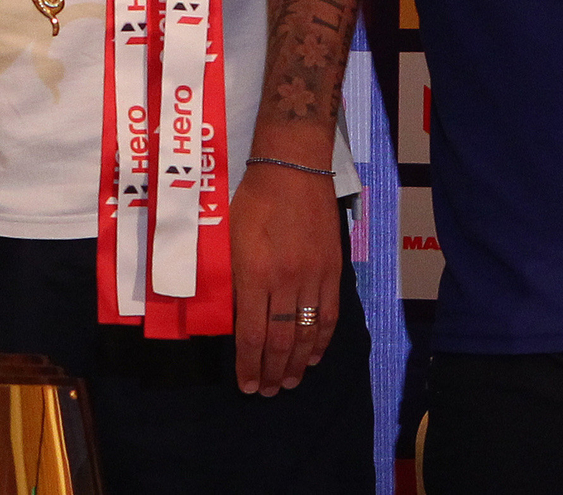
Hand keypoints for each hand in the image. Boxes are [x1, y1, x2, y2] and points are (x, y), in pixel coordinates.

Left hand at [228, 161, 342, 394]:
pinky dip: (322, 340)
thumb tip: (230, 315)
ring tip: (289, 382)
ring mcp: (313, 278)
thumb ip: (232, 277)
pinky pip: (329, 314)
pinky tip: (313, 355)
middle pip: (280, 340)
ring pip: (306, 332)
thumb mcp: (230, 238)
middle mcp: (285, 281)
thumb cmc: (253, 200)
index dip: (248, 364)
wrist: (293, 169)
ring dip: (297, 363)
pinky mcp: (333, 271)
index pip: (251, 333)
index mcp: (254, 274)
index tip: (246, 384)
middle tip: (267, 392)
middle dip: (272, 371)